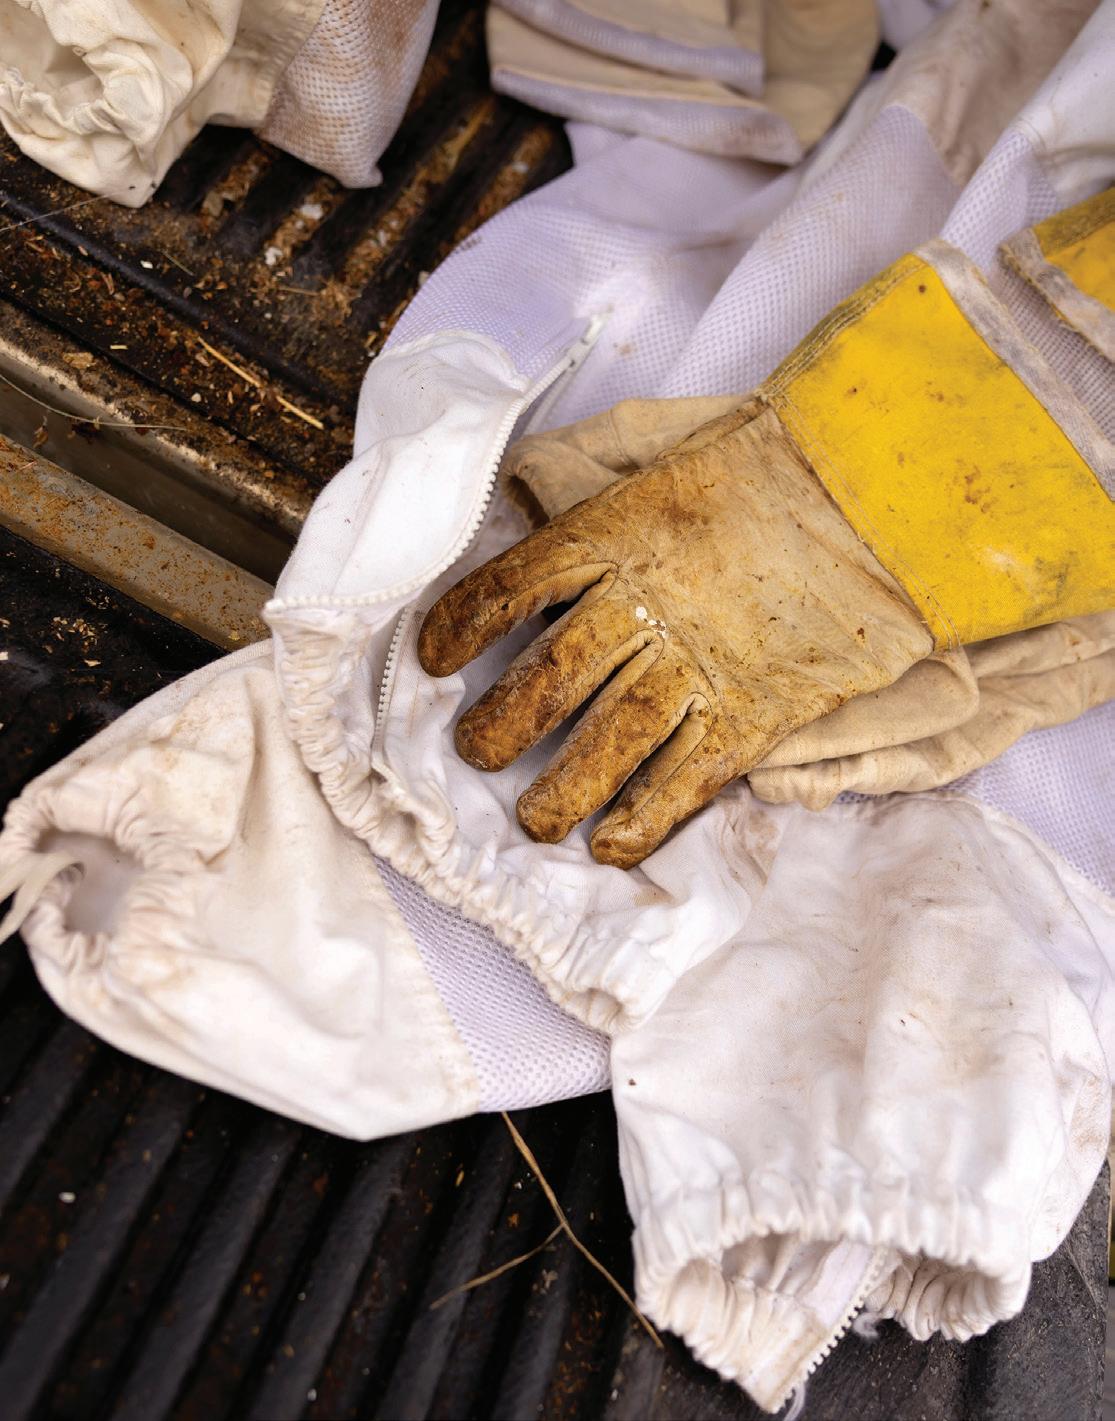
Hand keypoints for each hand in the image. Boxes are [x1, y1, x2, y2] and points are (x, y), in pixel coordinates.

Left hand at [419, 404, 933, 866]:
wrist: (873, 503)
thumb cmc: (765, 480)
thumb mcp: (665, 472)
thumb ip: (602, 515)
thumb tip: (535, 544)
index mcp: (617, 535)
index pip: (513, 584)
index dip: (462, 624)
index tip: (432, 657)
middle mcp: (646, 604)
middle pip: (551, 677)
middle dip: (501, 724)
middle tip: (475, 753)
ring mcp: (699, 663)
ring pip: (609, 739)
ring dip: (560, 789)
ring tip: (533, 821)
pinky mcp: (751, 712)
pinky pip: (684, 778)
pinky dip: (645, 818)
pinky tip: (611, 847)